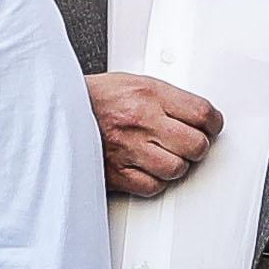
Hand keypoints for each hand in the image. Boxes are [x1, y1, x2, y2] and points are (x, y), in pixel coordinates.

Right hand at [91, 71, 224, 197]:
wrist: (56, 112)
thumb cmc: (93, 98)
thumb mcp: (132, 82)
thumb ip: (165, 98)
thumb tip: (196, 114)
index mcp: (148, 94)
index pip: (201, 112)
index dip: (212, 123)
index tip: (211, 126)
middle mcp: (141, 121)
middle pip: (195, 144)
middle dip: (197, 145)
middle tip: (189, 142)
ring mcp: (129, 149)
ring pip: (176, 168)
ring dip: (175, 164)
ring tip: (165, 155)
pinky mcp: (116, 173)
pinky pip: (152, 186)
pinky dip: (154, 181)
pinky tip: (147, 168)